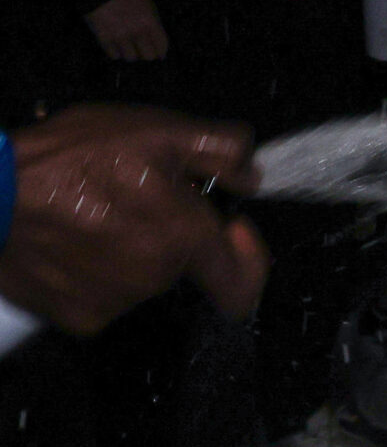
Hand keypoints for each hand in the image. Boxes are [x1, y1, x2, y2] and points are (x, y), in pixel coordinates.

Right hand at [0, 104, 268, 333]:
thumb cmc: (75, 157)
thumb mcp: (162, 130)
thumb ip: (223, 150)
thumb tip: (251, 175)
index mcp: (182, 237)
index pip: (240, 283)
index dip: (248, 259)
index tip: (232, 227)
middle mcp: (153, 279)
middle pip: (184, 263)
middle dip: (173, 231)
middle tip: (139, 194)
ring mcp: (113, 303)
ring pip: (144, 276)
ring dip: (134, 248)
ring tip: (100, 210)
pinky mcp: (76, 317)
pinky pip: (106, 293)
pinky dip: (100, 269)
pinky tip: (78, 237)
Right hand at [85, 0, 167, 61]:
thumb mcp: (149, 6)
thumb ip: (154, 24)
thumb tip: (157, 41)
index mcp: (150, 22)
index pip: (161, 45)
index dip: (161, 52)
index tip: (160, 55)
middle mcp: (137, 33)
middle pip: (148, 56)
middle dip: (147, 54)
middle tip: (144, 51)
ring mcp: (120, 38)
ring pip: (131, 58)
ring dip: (131, 54)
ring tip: (130, 47)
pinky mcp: (105, 40)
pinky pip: (115, 56)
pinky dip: (117, 53)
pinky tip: (118, 46)